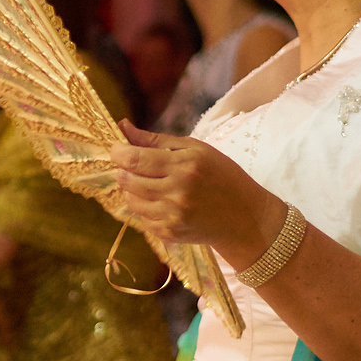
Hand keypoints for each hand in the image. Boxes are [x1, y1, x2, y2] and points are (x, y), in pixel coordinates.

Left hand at [108, 123, 282, 259]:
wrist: (244, 217)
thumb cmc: (221, 176)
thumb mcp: (195, 149)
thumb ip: (156, 140)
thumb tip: (122, 127)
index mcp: (184, 166)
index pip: (134, 159)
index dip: (118, 152)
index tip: (116, 148)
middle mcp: (176, 192)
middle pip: (127, 181)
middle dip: (124, 171)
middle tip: (136, 166)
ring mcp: (172, 216)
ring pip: (131, 201)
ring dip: (134, 190)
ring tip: (154, 184)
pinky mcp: (169, 233)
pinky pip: (141, 219)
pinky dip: (146, 208)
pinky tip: (164, 202)